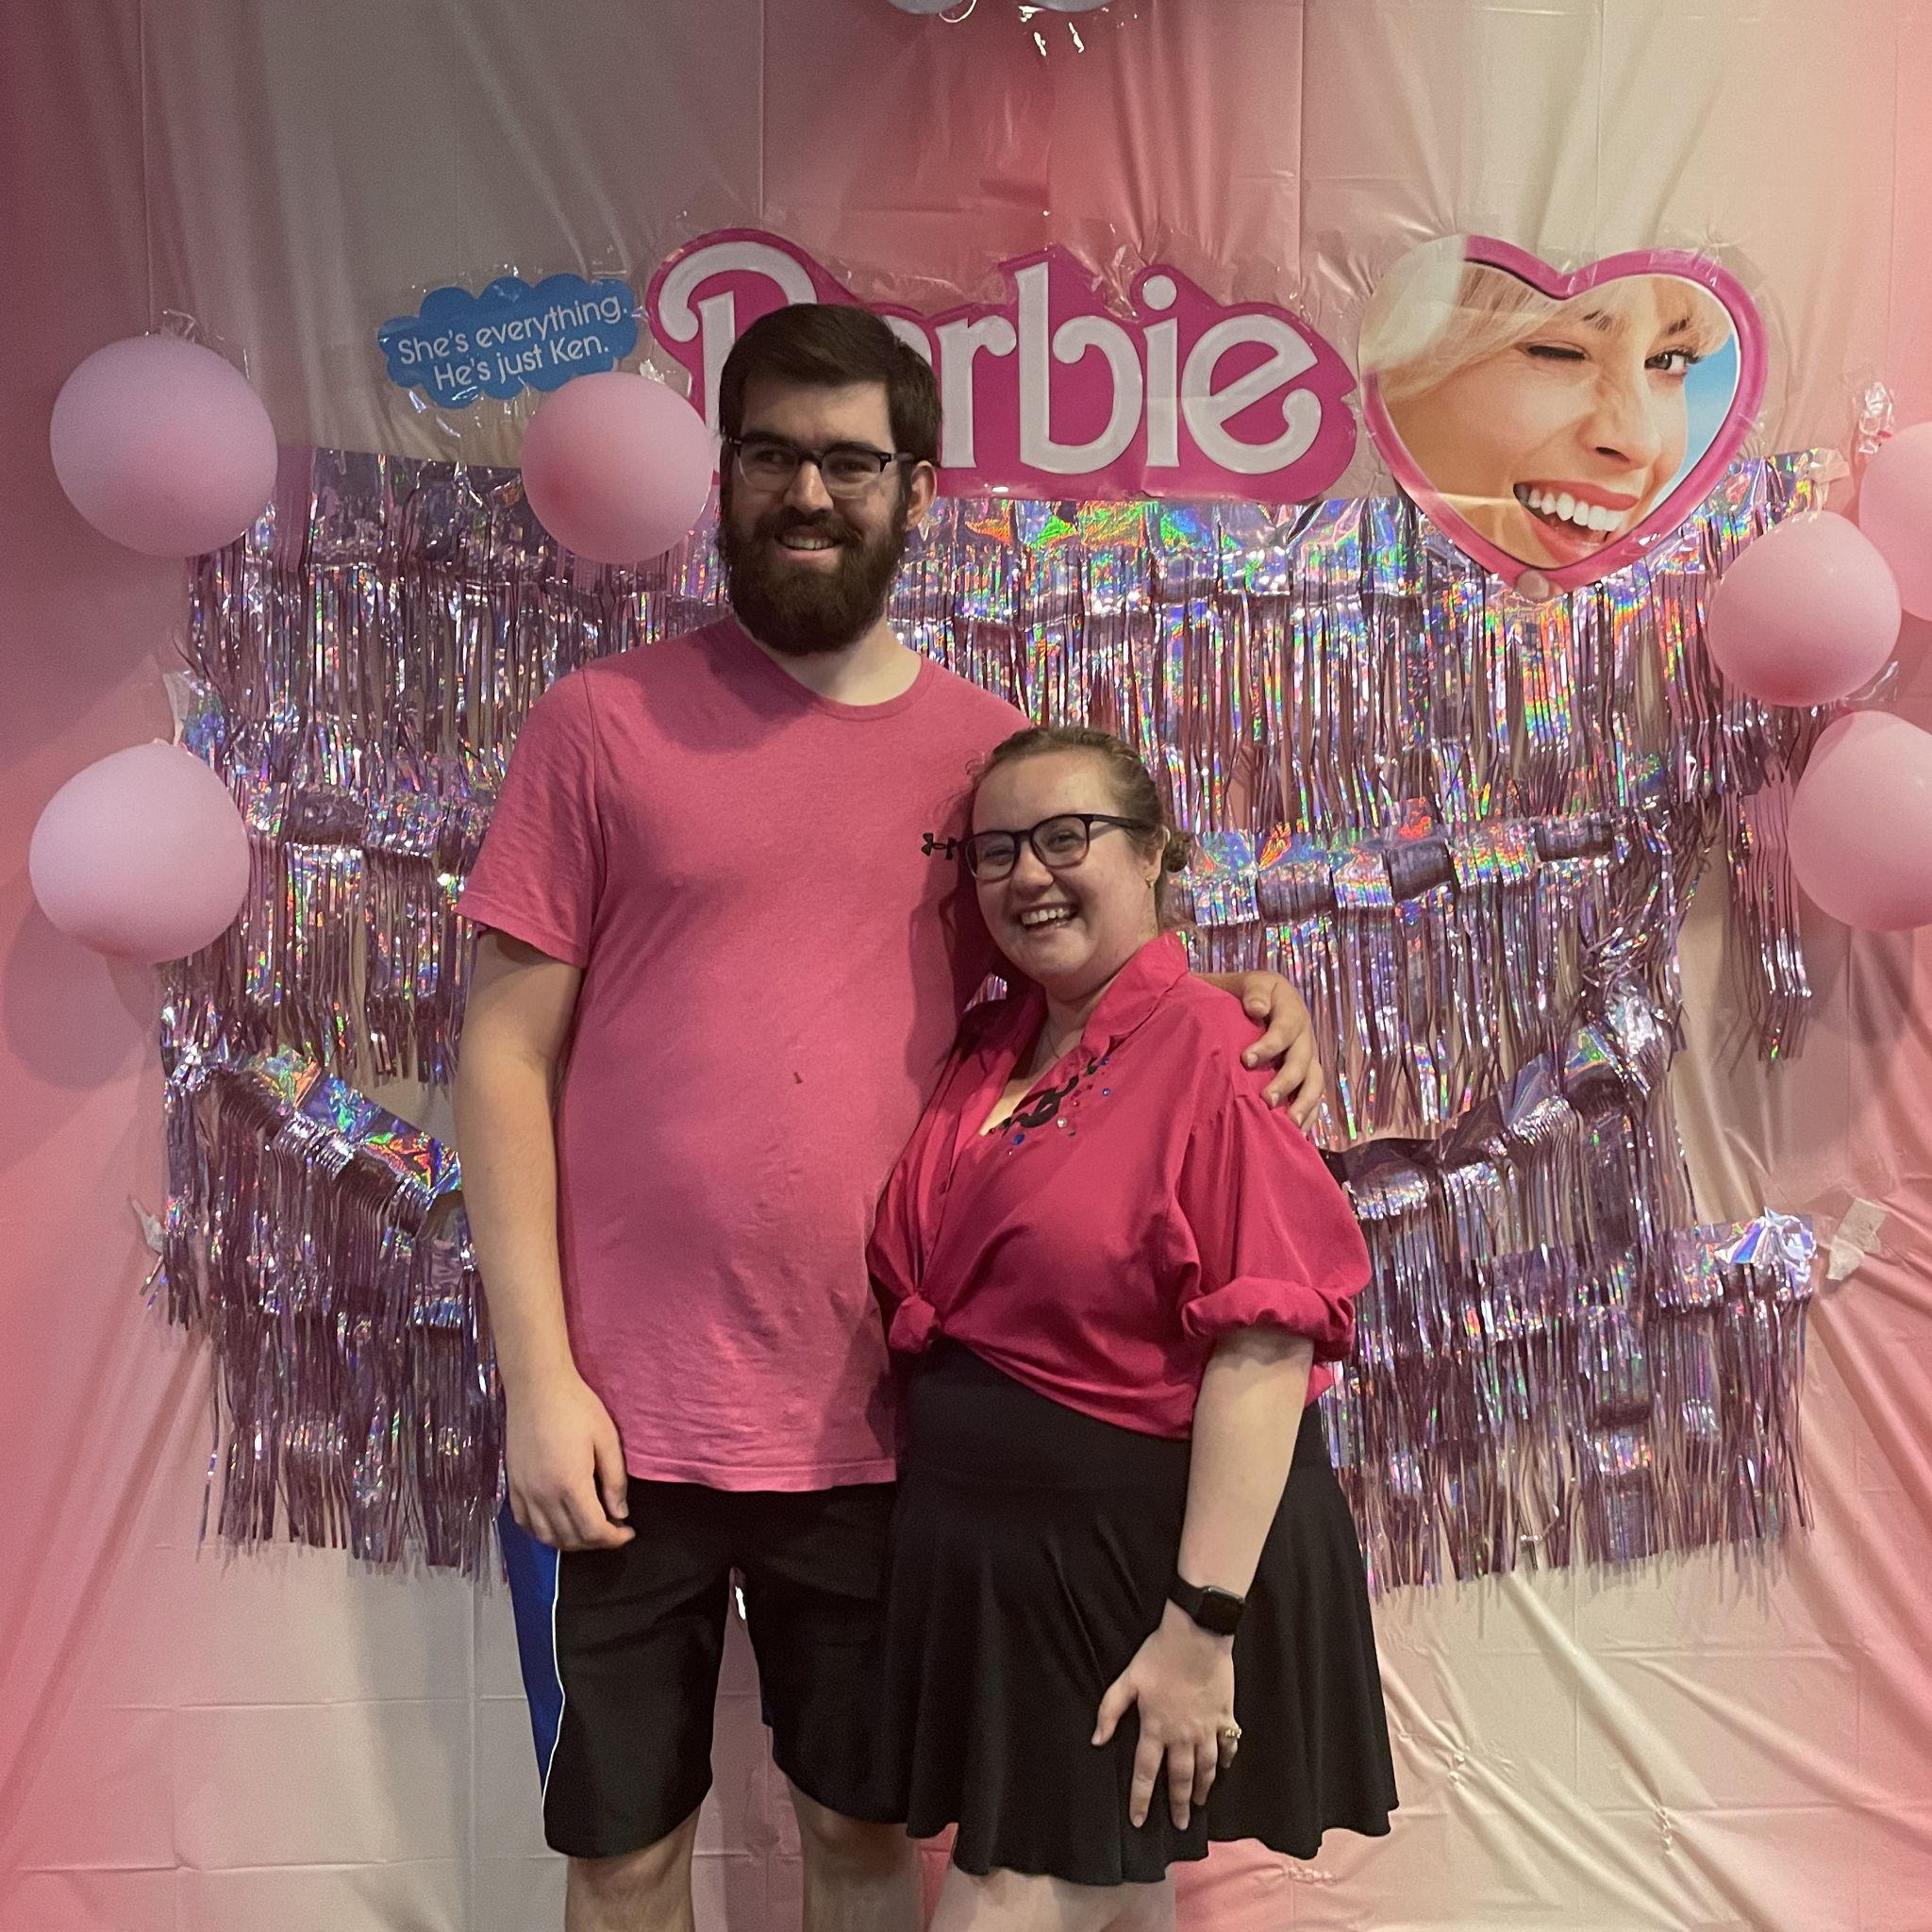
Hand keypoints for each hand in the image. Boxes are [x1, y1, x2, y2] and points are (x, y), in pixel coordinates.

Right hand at [505, 1371, 635, 1551]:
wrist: (537, 1387)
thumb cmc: (576, 1407)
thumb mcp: (607, 1439)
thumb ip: (614, 1481)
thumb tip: (620, 1514)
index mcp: (570, 1484)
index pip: (593, 1531)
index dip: (613, 1539)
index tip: (627, 1531)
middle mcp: (543, 1495)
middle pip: (570, 1539)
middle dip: (596, 1542)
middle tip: (612, 1529)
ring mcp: (523, 1492)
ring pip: (546, 1537)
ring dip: (570, 1542)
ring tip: (588, 1529)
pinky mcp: (512, 1486)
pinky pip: (525, 1524)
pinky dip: (544, 1533)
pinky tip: (558, 1525)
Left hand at [1092, 1601, 1237, 1830]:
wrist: (1198, 1635)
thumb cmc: (1160, 1654)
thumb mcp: (1128, 1680)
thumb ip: (1110, 1711)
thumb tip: (1097, 1740)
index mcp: (1156, 1728)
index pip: (1145, 1773)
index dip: (1141, 1799)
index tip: (1140, 1821)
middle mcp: (1182, 1735)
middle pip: (1179, 1779)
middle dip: (1177, 1804)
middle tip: (1181, 1824)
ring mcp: (1207, 1728)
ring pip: (1205, 1768)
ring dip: (1202, 1789)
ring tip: (1199, 1803)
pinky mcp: (1225, 1716)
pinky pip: (1228, 1745)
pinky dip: (1226, 1760)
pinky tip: (1224, 1768)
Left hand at [1231, 970, 1325, 1126]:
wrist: (1255, 1001)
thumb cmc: (1248, 994)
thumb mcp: (1251, 982)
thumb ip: (1255, 992)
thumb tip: (1258, 1009)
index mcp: (1292, 1011)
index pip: (1285, 1029)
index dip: (1268, 1045)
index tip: (1246, 1059)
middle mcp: (1305, 1037)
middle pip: (1302, 1062)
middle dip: (1285, 1082)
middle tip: (1266, 1099)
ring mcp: (1308, 1058)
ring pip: (1314, 1083)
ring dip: (1303, 1104)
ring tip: (1290, 1124)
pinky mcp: (1306, 1076)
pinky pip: (1314, 1097)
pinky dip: (1309, 1115)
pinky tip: (1298, 1134)